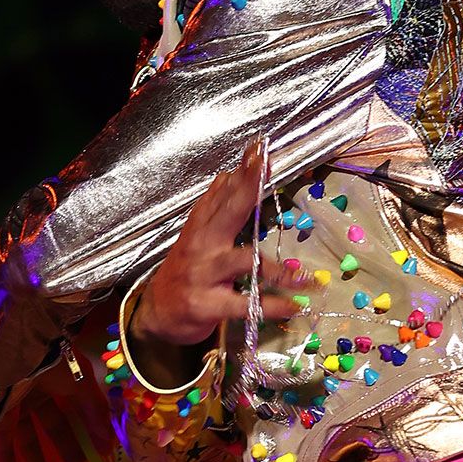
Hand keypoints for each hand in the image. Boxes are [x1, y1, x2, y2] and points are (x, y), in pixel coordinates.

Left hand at [0, 344, 116, 461]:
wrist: (19, 338)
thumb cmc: (52, 353)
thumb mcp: (82, 383)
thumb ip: (96, 413)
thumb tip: (111, 447)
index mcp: (59, 381)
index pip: (78, 417)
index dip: (92, 440)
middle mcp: (37, 393)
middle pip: (56, 433)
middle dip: (71, 461)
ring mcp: (15, 404)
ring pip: (28, 443)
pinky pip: (1, 445)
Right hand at [131, 140, 296, 353]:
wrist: (158, 313)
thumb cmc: (187, 272)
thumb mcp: (196, 237)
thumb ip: (215, 209)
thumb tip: (230, 174)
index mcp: (201, 227)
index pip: (222, 192)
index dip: (242, 171)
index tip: (259, 149)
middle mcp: (201, 245)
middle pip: (228, 212)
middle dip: (248, 189)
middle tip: (267, 168)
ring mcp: (203, 274)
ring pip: (243, 262)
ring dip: (277, 270)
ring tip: (304, 275)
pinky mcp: (207, 304)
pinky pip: (245, 304)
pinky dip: (272, 306)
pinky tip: (294, 306)